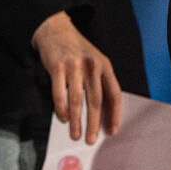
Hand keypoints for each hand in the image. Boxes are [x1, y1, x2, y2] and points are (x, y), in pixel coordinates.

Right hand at [33, 12, 121, 143]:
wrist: (56, 30)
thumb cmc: (77, 51)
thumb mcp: (95, 61)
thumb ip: (99, 82)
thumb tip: (100, 113)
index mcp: (105, 66)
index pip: (114, 94)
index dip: (114, 115)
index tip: (112, 131)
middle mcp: (92, 66)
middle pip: (96, 101)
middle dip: (94, 124)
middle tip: (91, 140)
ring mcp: (75, 66)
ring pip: (77, 101)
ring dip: (76, 121)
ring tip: (76, 135)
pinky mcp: (57, 68)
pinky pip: (60, 94)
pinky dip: (61, 110)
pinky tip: (63, 119)